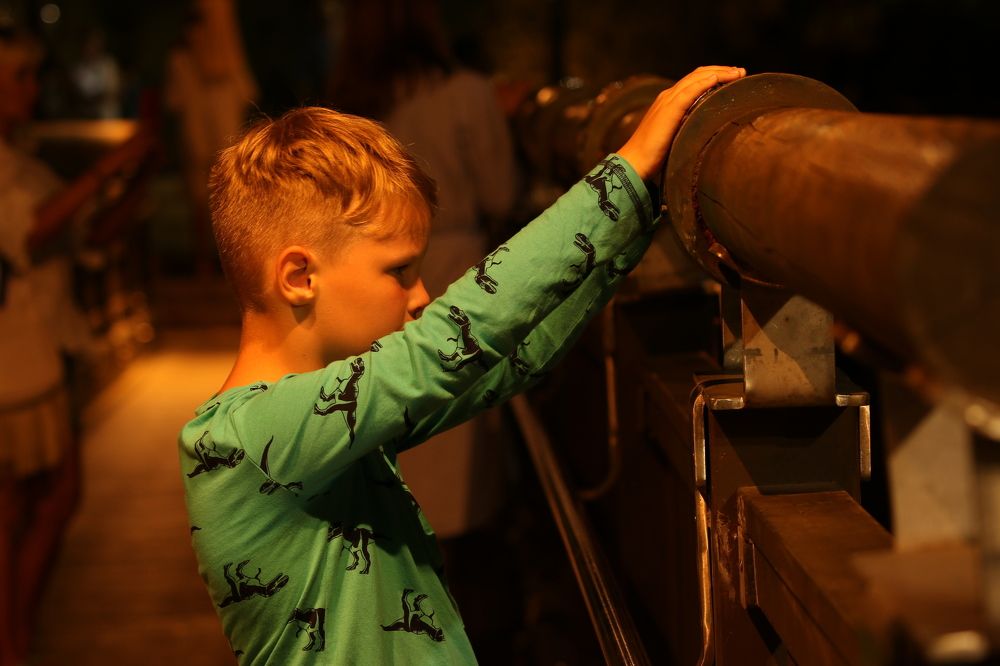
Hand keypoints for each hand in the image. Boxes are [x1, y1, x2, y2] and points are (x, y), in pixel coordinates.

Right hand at [617, 66, 745, 179]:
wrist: (635, 162)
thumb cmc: (653, 156)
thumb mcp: (675, 137)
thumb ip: (687, 128)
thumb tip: (708, 132)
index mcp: (668, 102)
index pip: (694, 81)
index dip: (714, 76)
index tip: (733, 78)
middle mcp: (667, 97)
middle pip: (697, 75)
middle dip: (720, 70)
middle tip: (740, 72)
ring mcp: (667, 101)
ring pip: (695, 79)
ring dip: (718, 72)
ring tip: (737, 73)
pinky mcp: (668, 110)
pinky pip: (689, 90)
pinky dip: (704, 82)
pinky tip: (718, 78)